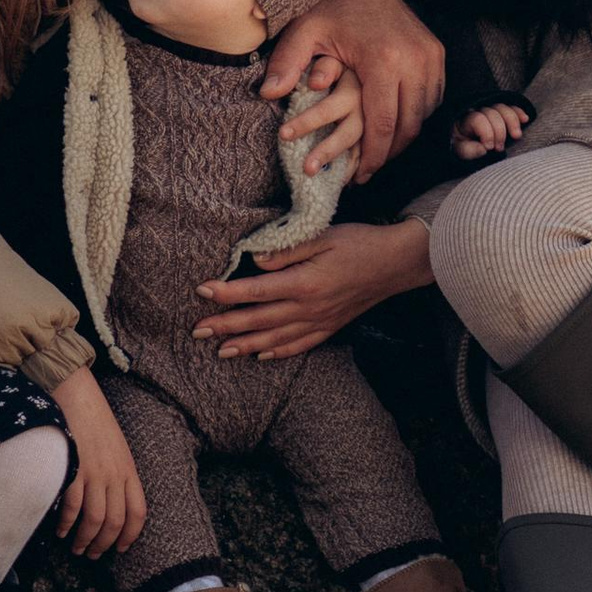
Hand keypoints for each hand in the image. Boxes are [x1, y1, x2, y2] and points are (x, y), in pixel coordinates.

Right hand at [52, 367, 146, 559]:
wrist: (76, 392)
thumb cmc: (94, 419)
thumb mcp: (116, 446)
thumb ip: (117, 473)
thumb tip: (110, 502)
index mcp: (128, 468)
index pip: (138, 512)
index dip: (130, 535)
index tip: (120, 548)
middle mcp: (115, 473)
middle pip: (115, 521)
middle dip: (103, 544)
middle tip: (92, 554)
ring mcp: (95, 471)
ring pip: (95, 520)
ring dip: (85, 540)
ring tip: (77, 548)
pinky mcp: (74, 468)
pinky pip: (73, 507)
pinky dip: (66, 524)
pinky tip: (61, 530)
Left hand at [193, 217, 430, 363]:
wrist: (395, 264)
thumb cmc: (359, 242)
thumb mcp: (323, 236)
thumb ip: (287, 250)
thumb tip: (255, 260)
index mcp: (304, 283)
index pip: (256, 291)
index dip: (227, 292)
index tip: (202, 290)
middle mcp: (309, 308)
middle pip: (258, 321)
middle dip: (225, 326)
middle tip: (197, 331)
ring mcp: (319, 322)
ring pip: (274, 339)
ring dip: (245, 346)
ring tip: (220, 350)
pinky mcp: (329, 327)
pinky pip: (299, 345)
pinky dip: (277, 353)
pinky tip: (261, 356)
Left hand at [261, 0, 444, 176]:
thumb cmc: (329, 8)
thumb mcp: (304, 32)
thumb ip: (286, 64)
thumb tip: (267, 95)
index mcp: (382, 59)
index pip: (382, 124)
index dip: (372, 155)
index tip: (360, 175)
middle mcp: (413, 59)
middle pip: (408, 125)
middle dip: (389, 153)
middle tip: (369, 170)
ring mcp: (430, 54)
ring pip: (423, 114)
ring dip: (404, 136)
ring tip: (380, 151)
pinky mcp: (436, 51)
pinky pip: (432, 96)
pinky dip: (416, 114)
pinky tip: (395, 124)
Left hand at [451, 101, 531, 160]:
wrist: (460, 139)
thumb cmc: (459, 146)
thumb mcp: (458, 150)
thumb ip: (468, 150)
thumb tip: (484, 149)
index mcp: (465, 118)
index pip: (479, 119)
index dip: (487, 133)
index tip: (490, 148)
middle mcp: (477, 109)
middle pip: (492, 113)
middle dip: (499, 131)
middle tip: (500, 148)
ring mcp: (488, 108)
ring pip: (503, 107)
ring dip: (512, 121)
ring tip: (517, 136)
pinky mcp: (499, 112)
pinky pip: (510, 107)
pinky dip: (518, 112)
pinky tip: (525, 119)